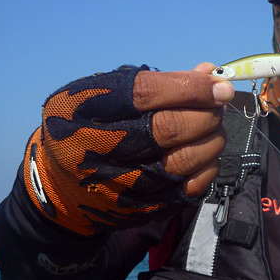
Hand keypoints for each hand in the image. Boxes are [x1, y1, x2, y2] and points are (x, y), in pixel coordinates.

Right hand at [23, 63, 233, 235]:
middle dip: (206, 112)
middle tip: (217, 104)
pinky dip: (209, 166)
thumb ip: (155, 82)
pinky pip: (192, 186)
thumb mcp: (101, 94)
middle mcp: (103, 148)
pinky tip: (204, 152)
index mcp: (87, 109)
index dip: (190, 86)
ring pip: (187, 159)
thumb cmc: (88, 126)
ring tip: (212, 126)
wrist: (62, 188)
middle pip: (170, 128)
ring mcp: (125, 182)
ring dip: (212, 138)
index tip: (217, 83)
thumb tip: (209, 73)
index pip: (147, 93)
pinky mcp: (145, 207)